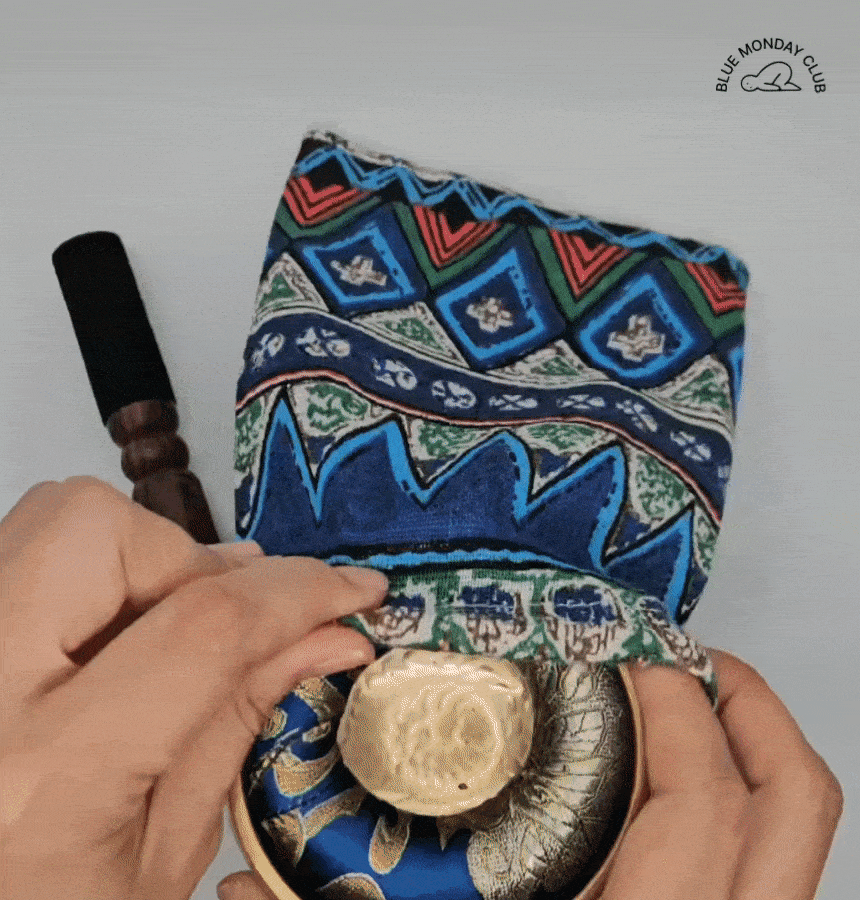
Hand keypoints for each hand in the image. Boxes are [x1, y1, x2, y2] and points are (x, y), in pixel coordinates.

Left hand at [0, 476, 387, 899]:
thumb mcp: (161, 851)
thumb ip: (240, 719)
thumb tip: (328, 636)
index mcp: (44, 777)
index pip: (202, 628)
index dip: (297, 593)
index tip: (349, 590)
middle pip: (95, 527)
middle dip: (187, 555)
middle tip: (222, 618)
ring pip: (52, 518)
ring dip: (133, 557)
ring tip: (162, 625)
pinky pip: (21, 552)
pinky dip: (87, 572)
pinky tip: (112, 631)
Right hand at [215, 652, 842, 899]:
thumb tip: (243, 885)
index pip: (699, 810)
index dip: (676, 712)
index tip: (624, 657)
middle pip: (790, 804)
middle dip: (749, 705)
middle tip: (683, 653)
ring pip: (800, 836)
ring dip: (762, 744)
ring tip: (700, 691)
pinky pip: (777, 869)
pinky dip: (751, 801)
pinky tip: (686, 774)